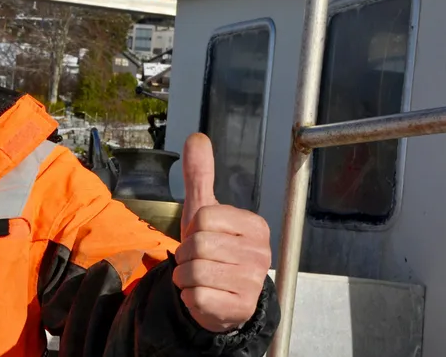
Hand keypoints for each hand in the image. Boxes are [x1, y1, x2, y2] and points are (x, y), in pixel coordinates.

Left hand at [172, 133, 270, 332]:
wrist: (221, 299)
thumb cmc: (213, 252)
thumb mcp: (204, 212)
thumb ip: (201, 175)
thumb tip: (196, 137)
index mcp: (255, 226)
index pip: (204, 217)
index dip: (192, 230)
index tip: (203, 239)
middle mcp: (260, 253)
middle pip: (197, 244)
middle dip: (186, 255)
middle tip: (199, 261)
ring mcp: (252, 282)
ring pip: (193, 270)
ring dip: (185, 277)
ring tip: (200, 279)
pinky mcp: (239, 308)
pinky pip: (195, 296)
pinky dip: (190, 298)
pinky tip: (204, 297)